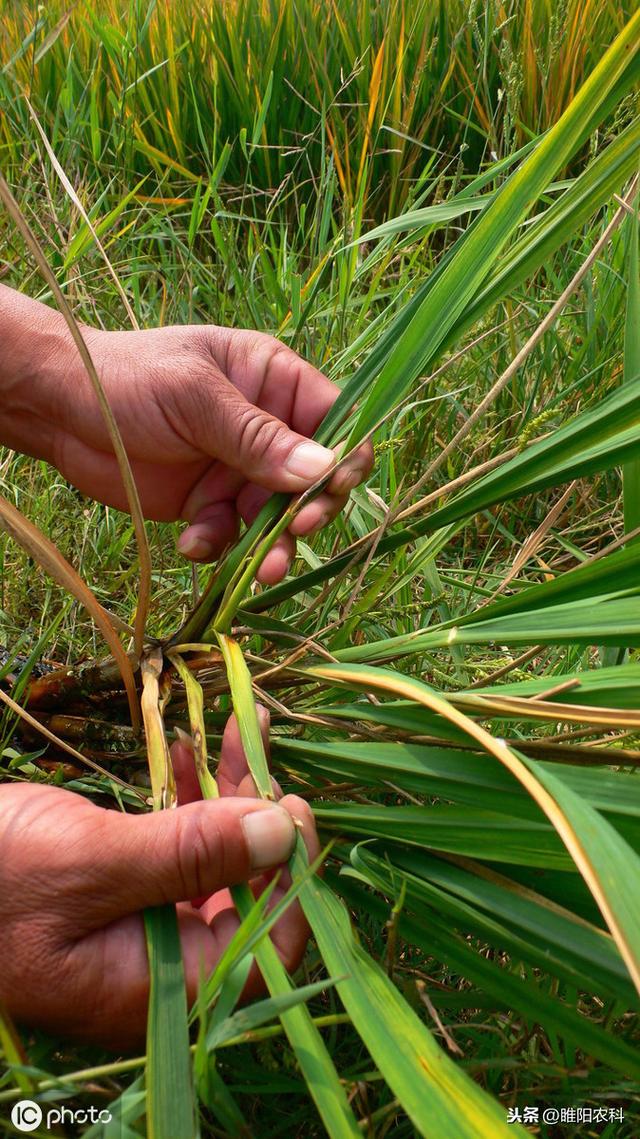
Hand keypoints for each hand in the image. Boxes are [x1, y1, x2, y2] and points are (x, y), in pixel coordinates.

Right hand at [0, 711, 317, 1049]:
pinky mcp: (124, 890)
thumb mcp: (88, 863)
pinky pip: (178, 848)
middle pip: (247, 897)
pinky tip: (191, 749)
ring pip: (216, 863)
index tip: (292, 808)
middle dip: (261, 818)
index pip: (264, 957)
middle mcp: (161, 966)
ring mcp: (143, 926)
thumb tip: (285, 832)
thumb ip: (191, 855)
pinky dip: (190, 798)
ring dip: (230, 795)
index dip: (291, 884)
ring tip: (238, 725)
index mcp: (157, 991)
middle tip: (260, 744)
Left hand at [5, 301, 372, 582]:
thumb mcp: (195, 397)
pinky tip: (192, 543)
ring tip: (263, 570)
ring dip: (272, 545)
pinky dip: (218, 547)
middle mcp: (265, 428)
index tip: (334, 488)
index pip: (335, 418)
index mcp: (273, 381)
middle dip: (310, 510)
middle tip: (297, 530)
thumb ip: (257, 437)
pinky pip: (231, 536)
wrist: (58, 409)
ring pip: (276, 517)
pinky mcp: (207, 505)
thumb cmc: (128, 377)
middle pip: (314, 478)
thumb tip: (324, 469)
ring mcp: (237, 470)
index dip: (345, 455)